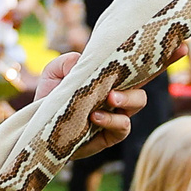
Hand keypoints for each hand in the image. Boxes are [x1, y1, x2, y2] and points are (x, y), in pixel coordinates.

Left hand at [31, 52, 145, 156]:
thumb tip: (80, 61)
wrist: (39, 125)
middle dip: (132, 88)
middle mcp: (117, 94)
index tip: (151, 55)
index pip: (133, 68)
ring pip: (137, 103)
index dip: (148, 60)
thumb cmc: (50, 96)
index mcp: (109, 77)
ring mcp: (116, 114)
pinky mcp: (110, 135)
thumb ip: (65, 62)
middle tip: (111, 93)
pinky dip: (111, 121)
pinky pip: (122, 128)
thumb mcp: (53, 74)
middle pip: (140, 85)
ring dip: (126, 101)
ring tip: (106, 102)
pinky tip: (94, 118)